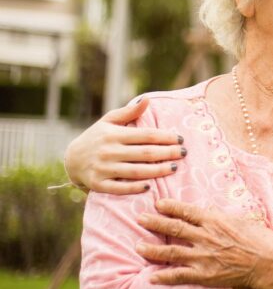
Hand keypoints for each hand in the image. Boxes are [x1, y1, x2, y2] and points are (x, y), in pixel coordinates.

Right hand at [65, 98, 185, 193]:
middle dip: (167, 153)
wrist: (71, 160)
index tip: (180, 139)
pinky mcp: (98, 184)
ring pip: (136, 171)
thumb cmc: (97, 137)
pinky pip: (119, 188)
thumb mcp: (109, 121)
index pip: (145, 135)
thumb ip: (129, 112)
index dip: (165, 137)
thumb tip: (147, 99)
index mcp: (114, 134)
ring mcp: (103, 168)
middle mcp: (109, 151)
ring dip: (157, 170)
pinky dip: (134, 188)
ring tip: (174, 168)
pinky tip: (150, 186)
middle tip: (184, 153)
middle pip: (144, 153)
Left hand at [136, 198, 272, 288]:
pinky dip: (164, 277)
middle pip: (174, 228)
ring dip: (152, 248)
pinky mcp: (204, 275)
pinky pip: (179, 275)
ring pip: (171, 251)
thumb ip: (221, 216)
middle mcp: (205, 236)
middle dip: (154, 222)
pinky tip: (151, 278)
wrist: (268, 262)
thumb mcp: (241, 219)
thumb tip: (207, 211)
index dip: (170, 207)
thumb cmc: (260, 238)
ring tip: (138, 246)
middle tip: (139, 218)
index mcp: (215, 220)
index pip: (186, 211)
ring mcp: (203, 256)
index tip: (157, 203)